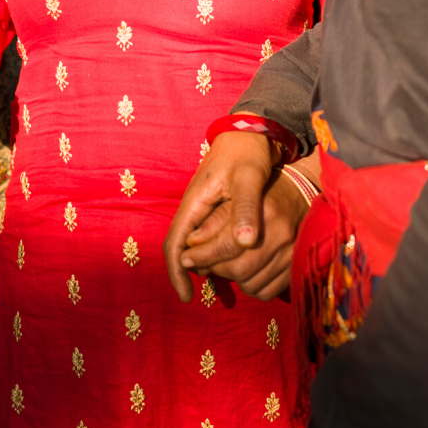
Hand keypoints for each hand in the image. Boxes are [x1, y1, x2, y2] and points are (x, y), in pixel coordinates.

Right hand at [164, 131, 271, 302]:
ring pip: (197, 242)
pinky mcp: (216, 205)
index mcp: (194, 201)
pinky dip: (217, 252)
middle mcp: (194, 206)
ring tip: (224, 286)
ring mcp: (204, 206)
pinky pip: (210, 234)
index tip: (187, 297)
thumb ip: (246, 210)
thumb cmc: (248, 153)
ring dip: (205, 264)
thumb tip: (245, 244)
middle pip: (183, 247)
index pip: (175, 244)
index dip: (177, 273)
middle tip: (211, 295)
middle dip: (191, 272)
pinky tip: (232, 262)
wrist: (251, 130)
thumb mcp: (248, 179)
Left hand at [182, 161, 312, 298]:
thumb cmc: (257, 191)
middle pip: (238, 270)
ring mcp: (292, 252)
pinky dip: (249, 288)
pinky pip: (265, 292)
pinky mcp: (296, 266)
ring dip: (231, 279)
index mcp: (264, 211)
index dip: (201, 255)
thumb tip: (190, 243)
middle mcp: (281, 233)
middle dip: (214, 269)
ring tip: (225, 264)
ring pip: (250, 285)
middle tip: (203, 263)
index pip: (226, 245)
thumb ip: (213, 219)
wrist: (298, 192)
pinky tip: (244, 273)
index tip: (185, 258)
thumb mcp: (233, 194)